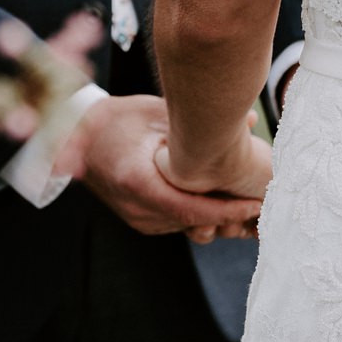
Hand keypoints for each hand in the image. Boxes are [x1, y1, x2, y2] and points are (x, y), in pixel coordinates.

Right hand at [53, 96, 259, 241]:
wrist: (77, 136)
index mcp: (139, 182)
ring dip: (218, 220)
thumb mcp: (157, 112)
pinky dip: (200, 216)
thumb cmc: (117, 119)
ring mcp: (138, 218)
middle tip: (264, 208)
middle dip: (231, 218)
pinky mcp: (141, 219)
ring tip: (250, 207)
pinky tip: (222, 202)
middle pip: (194, 224)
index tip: (256, 205)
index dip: (228, 211)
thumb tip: (248, 122)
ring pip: (188, 228)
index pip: (192, 210)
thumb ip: (200, 123)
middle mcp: (138, 208)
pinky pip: (177, 224)